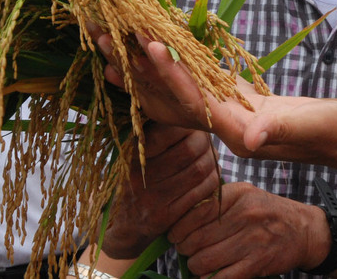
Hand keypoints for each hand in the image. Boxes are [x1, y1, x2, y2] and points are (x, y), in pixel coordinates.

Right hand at [97, 124, 219, 258]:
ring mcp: (155, 198)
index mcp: (133, 154)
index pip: (169, 131)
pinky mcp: (168, 216)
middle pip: (190, 149)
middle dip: (205, 142)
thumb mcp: (133, 153)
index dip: (189, 125)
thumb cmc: (134, 179)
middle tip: (206, 141)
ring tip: (209, 156)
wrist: (124, 225)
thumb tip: (186, 111)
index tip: (193, 125)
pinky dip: (212, 180)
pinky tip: (208, 176)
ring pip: (200, 170)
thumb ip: (153, 133)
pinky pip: (202, 192)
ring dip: (211, 160)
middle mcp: (141, 175)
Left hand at [101, 35, 336, 162]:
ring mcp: (220, 115)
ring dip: (139, 65)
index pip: (193, 103)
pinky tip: (147, 42)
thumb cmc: (336, 132)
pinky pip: (186, 81)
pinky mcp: (226, 102)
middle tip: (104, 34)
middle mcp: (219, 126)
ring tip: (108, 37)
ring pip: (169, 90)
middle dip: (137, 67)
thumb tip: (254, 137)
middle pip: (168, 98)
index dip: (171, 75)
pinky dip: (165, 62)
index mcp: (236, 132)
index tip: (149, 45)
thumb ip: (286, 129)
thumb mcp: (317, 127)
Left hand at [167, 183, 329, 278]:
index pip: (195, 212)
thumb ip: (216, 201)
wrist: (304, 230)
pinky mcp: (257, 263)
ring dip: (195, 265)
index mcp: (239, 194)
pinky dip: (210, 278)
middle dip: (184, 248)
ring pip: (204, 260)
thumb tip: (180, 219)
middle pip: (196, 238)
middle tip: (185, 249)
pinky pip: (220, 277)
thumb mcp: (246, 195)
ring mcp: (252, 240)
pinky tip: (210, 273)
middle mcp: (246, 215)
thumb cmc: (268, 213)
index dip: (179, 227)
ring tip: (198, 262)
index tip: (175, 234)